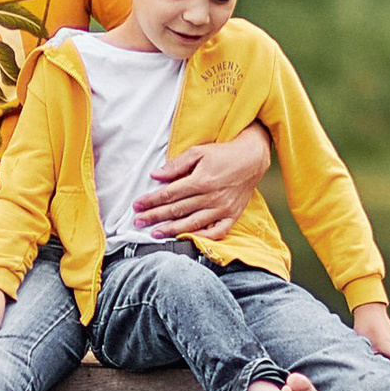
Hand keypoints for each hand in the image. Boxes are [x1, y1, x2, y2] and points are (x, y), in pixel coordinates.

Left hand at [132, 123, 274, 240]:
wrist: (252, 158)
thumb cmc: (223, 154)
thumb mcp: (198, 152)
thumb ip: (176, 164)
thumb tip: (155, 176)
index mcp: (201, 180)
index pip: (170, 193)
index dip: (151, 201)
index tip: (137, 206)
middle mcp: (211, 197)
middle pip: (177, 210)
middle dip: (155, 217)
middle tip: (138, 222)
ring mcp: (223, 208)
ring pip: (193, 223)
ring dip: (172, 230)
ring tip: (155, 233)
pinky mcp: (233, 216)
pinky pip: (217, 232)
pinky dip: (202, 237)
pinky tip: (187, 239)